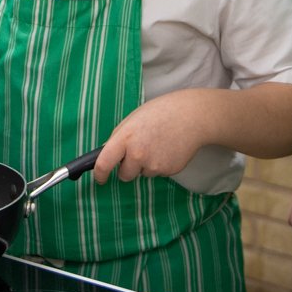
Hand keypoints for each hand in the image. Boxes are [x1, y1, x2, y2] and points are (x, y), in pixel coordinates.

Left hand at [93, 90, 211, 183]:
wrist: (191, 116)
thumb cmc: (160, 113)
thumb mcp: (133, 119)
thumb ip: (119, 137)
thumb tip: (107, 154)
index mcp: (125, 138)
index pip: (104, 163)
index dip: (100, 174)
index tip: (100, 178)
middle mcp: (138, 154)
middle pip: (124, 175)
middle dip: (128, 168)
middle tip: (139, 151)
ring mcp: (154, 165)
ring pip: (143, 173)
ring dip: (146, 164)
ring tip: (158, 144)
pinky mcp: (168, 171)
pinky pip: (158, 172)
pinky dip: (160, 163)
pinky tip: (168, 148)